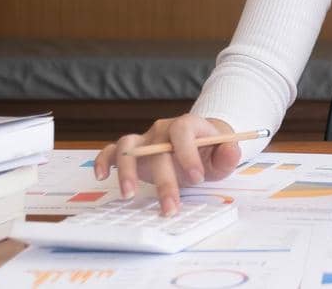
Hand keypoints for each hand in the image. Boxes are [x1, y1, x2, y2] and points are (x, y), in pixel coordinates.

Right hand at [93, 115, 242, 215]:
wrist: (200, 147)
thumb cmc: (211, 152)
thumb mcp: (224, 155)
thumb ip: (229, 154)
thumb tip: (230, 150)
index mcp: (188, 125)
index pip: (183, 130)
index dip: (188, 152)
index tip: (196, 178)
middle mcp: (163, 130)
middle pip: (157, 149)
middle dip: (164, 180)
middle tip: (170, 207)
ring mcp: (145, 139)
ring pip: (128, 147)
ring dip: (126, 171)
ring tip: (128, 195)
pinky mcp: (132, 151)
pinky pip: (111, 151)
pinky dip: (103, 160)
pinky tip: (101, 176)